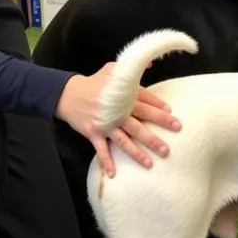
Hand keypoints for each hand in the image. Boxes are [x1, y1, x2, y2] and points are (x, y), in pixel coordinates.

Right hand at [55, 66, 181, 176]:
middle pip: (139, 123)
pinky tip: (114, 174)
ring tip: (151, 162)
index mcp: (123, 96)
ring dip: (137, 152)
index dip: (159, 107)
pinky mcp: (93, 133)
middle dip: (155, 133)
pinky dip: (106, 162)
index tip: (171, 113)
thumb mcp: (112, 69)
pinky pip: (101, 150)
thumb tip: (150, 63)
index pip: (145, 100)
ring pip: (124, 140)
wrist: (67, 93)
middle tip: (170, 142)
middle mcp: (116, 111)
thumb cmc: (94, 82)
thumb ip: (131, 68)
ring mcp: (105, 124)